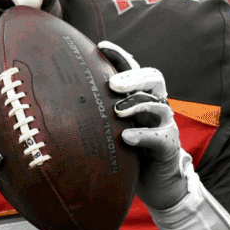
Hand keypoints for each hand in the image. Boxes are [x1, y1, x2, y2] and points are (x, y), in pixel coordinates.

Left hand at [99, 41, 190, 210]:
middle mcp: (156, 105)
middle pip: (153, 78)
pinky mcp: (169, 146)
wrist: (156, 183)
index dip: (121, 56)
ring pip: (159, 104)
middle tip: (112, 84)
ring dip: (138, 104)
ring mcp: (165, 124)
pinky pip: (160, 136)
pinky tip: (127, 137)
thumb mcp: (113, 127)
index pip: (134, 68)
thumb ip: (99, 112)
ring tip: (118, 110)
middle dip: (133, 77)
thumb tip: (60, 98)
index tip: (101, 46)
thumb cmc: (129, 151)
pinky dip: (143, 135)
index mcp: (141, 96)